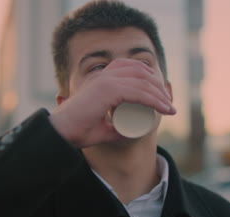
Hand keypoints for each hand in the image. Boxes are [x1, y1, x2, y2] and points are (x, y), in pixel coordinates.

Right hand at [49, 58, 174, 148]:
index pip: (132, 69)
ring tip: (169, 108)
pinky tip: (163, 108)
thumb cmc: (77, 131)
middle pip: (140, 72)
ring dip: (159, 94)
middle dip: (158, 87)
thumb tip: (128, 132)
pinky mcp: (107, 90)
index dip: (150, 80)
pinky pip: (137, 92)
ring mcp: (105, 80)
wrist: (60, 134)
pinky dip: (153, 100)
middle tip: (169, 106)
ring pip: (142, 81)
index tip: (162, 99)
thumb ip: (113, 128)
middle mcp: (104, 75)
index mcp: (101, 79)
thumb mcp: (102, 128)